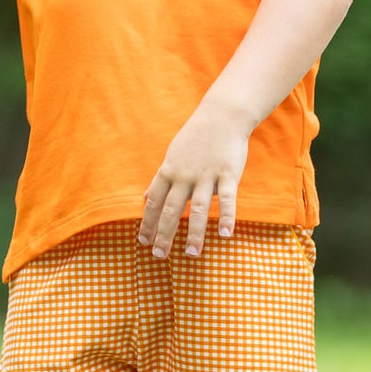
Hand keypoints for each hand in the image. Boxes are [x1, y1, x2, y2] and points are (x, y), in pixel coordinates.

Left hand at [139, 101, 252, 258]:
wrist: (222, 115)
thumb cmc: (196, 138)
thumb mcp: (172, 157)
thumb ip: (159, 180)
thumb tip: (143, 198)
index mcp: (169, 171)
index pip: (154, 201)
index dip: (147, 222)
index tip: (142, 242)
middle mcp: (185, 175)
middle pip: (171, 209)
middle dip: (164, 234)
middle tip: (159, 256)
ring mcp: (206, 175)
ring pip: (198, 208)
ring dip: (194, 232)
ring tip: (191, 254)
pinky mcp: (228, 173)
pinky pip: (227, 198)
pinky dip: (227, 217)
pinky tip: (225, 234)